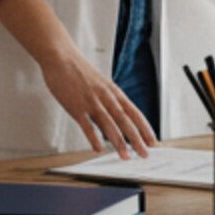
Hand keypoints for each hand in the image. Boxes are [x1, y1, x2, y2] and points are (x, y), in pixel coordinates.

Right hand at [40, 45, 155, 159]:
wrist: (61, 58)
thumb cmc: (80, 72)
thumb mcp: (100, 85)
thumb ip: (108, 102)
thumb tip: (115, 120)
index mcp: (114, 92)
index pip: (135, 113)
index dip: (145, 129)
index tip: (153, 142)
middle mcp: (106, 97)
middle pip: (126, 121)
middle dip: (137, 140)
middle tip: (145, 154)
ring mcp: (91, 102)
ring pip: (109, 125)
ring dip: (119, 142)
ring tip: (125, 156)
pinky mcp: (76, 106)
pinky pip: (87, 125)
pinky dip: (93, 138)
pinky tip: (98, 148)